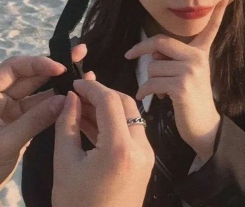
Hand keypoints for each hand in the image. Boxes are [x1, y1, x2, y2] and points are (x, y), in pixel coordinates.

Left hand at [0, 45, 86, 187]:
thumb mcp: (5, 142)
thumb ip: (34, 120)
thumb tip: (65, 100)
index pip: (14, 68)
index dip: (37, 64)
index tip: (60, 68)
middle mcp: (1, 98)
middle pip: (29, 76)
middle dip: (54, 67)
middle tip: (80, 54)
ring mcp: (11, 111)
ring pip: (38, 93)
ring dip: (59, 86)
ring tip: (84, 75)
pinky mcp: (20, 124)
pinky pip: (41, 109)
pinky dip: (56, 105)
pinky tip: (74, 98)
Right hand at [52, 80, 153, 206]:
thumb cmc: (78, 205)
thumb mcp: (65, 164)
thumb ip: (67, 125)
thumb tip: (71, 97)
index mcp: (120, 149)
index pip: (110, 102)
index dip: (92, 88)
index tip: (76, 83)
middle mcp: (141, 147)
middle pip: (125, 104)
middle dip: (102, 94)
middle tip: (79, 93)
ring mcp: (146, 153)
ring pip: (130, 116)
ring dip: (108, 107)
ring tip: (82, 106)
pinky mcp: (145, 159)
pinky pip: (131, 130)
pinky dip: (114, 122)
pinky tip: (93, 121)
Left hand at [125, 0, 227, 161]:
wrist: (204, 126)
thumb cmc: (192, 100)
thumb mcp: (187, 74)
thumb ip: (173, 59)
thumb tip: (153, 54)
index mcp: (201, 53)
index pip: (210, 30)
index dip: (217, 14)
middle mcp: (198, 58)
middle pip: (161, 42)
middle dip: (141, 48)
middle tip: (129, 54)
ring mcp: (190, 71)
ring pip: (152, 66)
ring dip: (149, 79)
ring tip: (160, 90)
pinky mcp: (181, 86)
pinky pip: (151, 82)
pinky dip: (145, 91)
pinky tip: (149, 97)